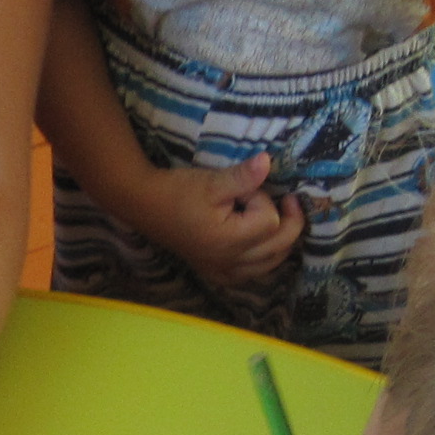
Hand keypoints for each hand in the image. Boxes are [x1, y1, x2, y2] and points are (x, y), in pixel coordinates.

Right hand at [125, 154, 305, 290]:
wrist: (145, 205)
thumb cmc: (177, 191)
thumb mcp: (211, 181)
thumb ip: (243, 176)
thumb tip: (269, 161)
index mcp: (230, 240)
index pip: (270, 221)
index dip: (263, 199)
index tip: (244, 188)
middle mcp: (229, 261)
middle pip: (280, 246)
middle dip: (289, 220)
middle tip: (289, 200)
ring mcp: (223, 270)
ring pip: (270, 263)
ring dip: (282, 242)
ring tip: (280, 221)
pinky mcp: (215, 272)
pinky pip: (252, 273)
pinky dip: (264, 260)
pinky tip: (260, 246)